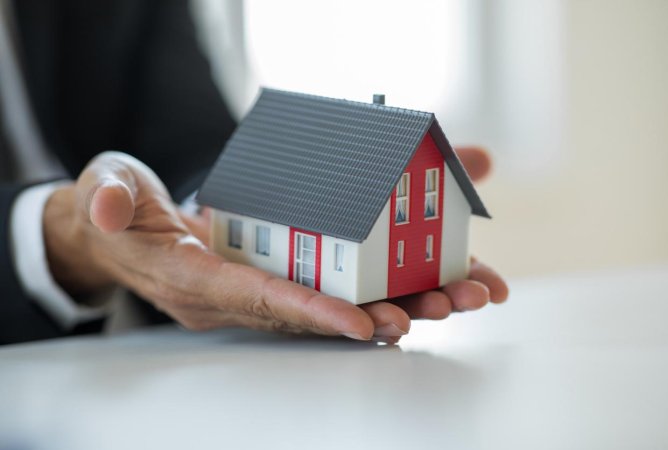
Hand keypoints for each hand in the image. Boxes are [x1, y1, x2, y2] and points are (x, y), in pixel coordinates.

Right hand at [44, 150, 505, 341]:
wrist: (124, 233)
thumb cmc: (119, 213)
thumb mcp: (105, 193)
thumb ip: (106, 199)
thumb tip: (104, 204)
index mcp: (200, 280)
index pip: (261, 300)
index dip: (312, 312)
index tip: (366, 320)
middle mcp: (240, 295)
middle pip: (319, 311)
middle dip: (385, 311)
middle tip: (448, 303)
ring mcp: (264, 288)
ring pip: (339, 302)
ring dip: (401, 299)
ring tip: (460, 292)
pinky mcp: (280, 274)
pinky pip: (336, 284)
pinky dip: (382, 283)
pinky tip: (428, 277)